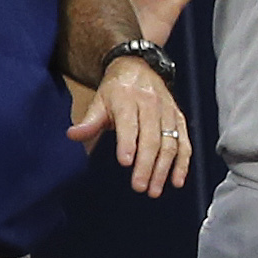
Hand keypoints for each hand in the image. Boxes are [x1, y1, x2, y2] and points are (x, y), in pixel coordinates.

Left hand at [68, 55, 191, 193]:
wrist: (140, 67)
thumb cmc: (117, 90)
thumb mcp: (99, 101)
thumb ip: (89, 122)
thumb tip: (72, 135)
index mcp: (127, 100)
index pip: (129, 123)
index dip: (128, 142)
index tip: (125, 162)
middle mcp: (151, 105)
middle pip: (152, 138)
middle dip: (147, 164)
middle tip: (140, 187)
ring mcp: (167, 113)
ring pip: (170, 143)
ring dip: (164, 168)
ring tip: (154, 190)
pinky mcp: (179, 119)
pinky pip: (184, 142)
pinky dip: (183, 162)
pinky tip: (177, 180)